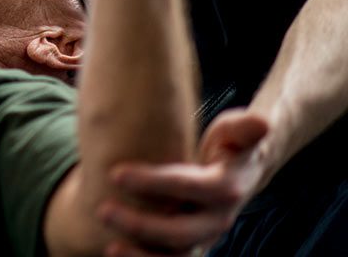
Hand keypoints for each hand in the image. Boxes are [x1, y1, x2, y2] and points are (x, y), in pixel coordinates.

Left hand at [98, 109, 269, 255]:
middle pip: (181, 231)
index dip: (153, 182)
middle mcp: (217, 219)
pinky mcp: (192, 246)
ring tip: (109, 246)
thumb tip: (263, 123)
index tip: (115, 173)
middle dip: (141, 224)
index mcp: (226, 187)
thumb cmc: (230, 145)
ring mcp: (206, 237)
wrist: (240, 173)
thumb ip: (244, 128)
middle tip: (103, 209)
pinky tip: (116, 253)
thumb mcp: (236, 131)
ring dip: (143, 256)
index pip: (189, 187)